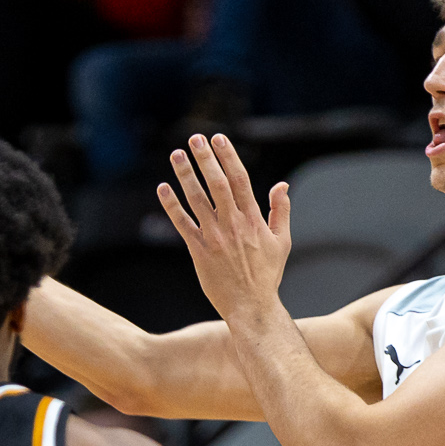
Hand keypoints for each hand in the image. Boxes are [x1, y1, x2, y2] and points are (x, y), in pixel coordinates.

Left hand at [157, 134, 292, 323]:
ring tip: (176, 154)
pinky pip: (182, 224)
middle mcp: (233, 225)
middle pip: (217, 184)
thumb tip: (282, 185)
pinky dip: (171, 206)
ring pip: (197, 200)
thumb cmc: (267, 275)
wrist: (251, 307)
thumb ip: (281, 211)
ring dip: (185, 175)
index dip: (228, 157)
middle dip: (206, 159)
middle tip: (195, 138)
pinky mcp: (199, 252)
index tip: (219, 139)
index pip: (240, 180)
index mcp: (253, 220)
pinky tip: (162, 188)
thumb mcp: (283, 241)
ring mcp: (214, 238)